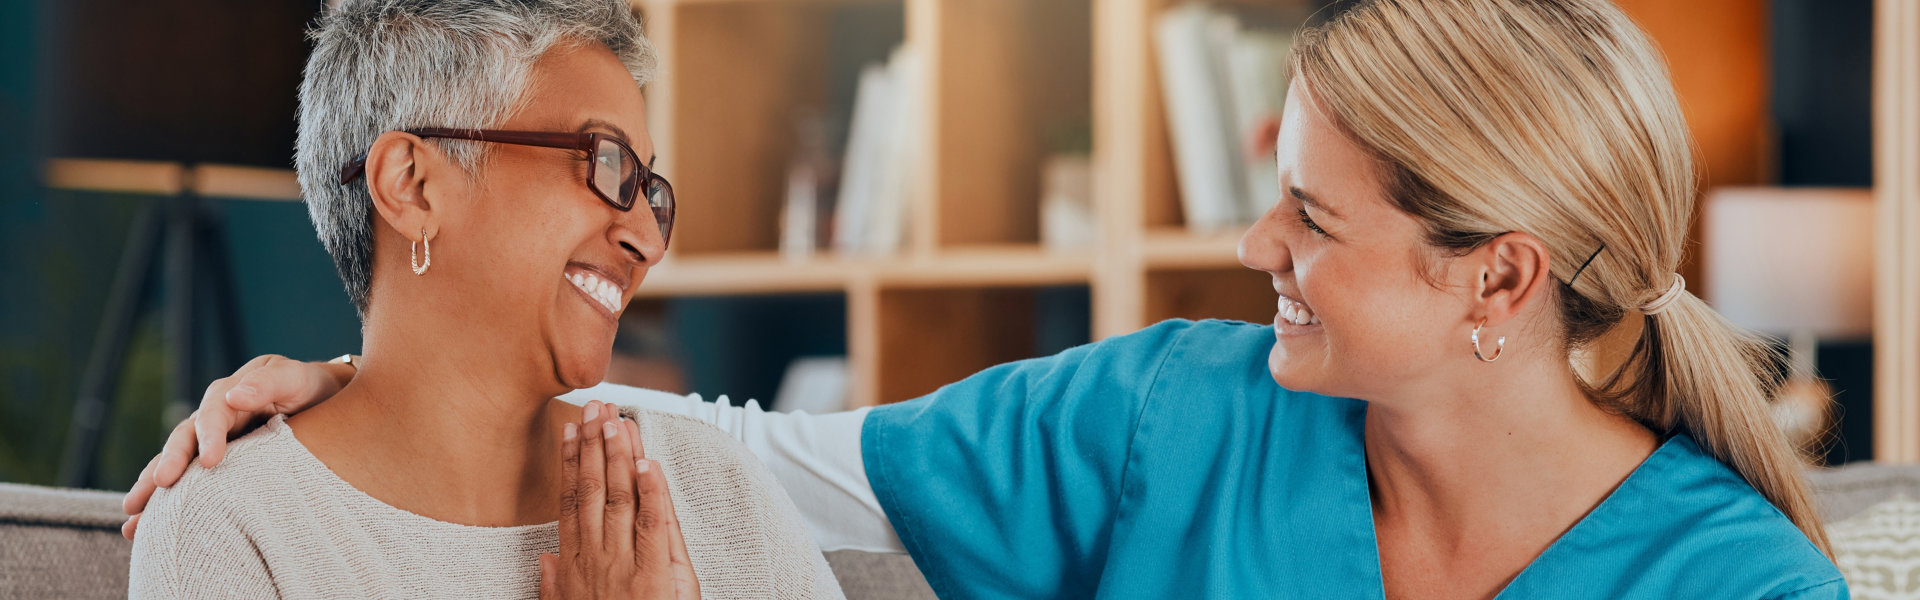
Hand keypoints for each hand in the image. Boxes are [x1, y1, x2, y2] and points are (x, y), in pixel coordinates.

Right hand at [120, 354, 355, 538]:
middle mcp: (213, 419)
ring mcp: (211, 443)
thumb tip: (235, 396)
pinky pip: (187, 483)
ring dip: (152, 489)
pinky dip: (165, 504)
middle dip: (168, 463)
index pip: (213, 413)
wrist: (322, 400)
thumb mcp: (294, 378)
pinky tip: (141, 528)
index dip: (209, 435)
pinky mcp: (217, 467)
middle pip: (183, 439)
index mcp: (230, 395)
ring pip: (176, 464)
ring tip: (132, 518)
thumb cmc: (308, 388)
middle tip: (159, 486)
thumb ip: (269, 382)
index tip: (211, 460)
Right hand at [541, 401, 698, 599]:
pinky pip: (654, 527)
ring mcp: (625, 566)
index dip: (570, 463)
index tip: (570, 430)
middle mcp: (597, 560)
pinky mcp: (657, 577)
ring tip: (617, 420)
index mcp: (576, 566)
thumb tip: (544, 559)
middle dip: (594, 445)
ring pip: (619, 500)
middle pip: (591, 491)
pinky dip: (651, 493)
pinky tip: (647, 464)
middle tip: (596, 406)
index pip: (570, 502)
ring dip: (619, 456)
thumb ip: (557, 585)